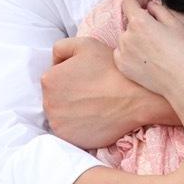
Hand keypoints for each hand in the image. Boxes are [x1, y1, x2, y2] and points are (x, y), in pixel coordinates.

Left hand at [41, 37, 171, 148]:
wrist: (135, 97)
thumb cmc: (111, 68)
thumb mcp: (84, 44)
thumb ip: (61, 48)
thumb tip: (54, 62)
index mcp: (49, 80)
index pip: (53, 78)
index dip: (69, 77)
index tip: (85, 79)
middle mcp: (48, 103)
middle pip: (54, 98)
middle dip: (68, 95)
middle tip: (90, 92)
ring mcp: (58, 124)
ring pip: (60, 116)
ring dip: (71, 112)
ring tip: (93, 105)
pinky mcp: (70, 139)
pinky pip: (69, 132)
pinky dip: (78, 127)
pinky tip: (93, 117)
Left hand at [114, 0, 183, 99]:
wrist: (182, 82)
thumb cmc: (182, 52)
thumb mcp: (175, 24)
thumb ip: (158, 9)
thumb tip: (148, 6)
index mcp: (139, 22)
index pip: (127, 2)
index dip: (138, 0)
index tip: (146, 5)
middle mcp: (126, 36)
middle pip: (128, 21)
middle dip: (140, 22)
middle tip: (156, 31)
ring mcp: (122, 52)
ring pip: (125, 37)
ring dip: (135, 37)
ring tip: (153, 48)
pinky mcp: (121, 66)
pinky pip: (122, 52)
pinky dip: (130, 51)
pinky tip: (146, 58)